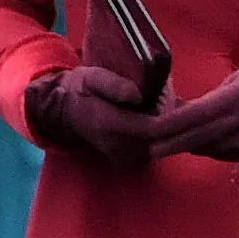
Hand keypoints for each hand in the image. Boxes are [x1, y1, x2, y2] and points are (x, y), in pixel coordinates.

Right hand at [26, 66, 174, 166]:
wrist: (65, 112)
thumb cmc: (81, 89)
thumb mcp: (92, 77)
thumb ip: (114, 85)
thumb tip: (138, 94)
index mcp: (109, 125)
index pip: (153, 128)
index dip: (171, 114)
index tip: (173, 93)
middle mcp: (118, 147)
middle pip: (162, 137)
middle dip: (170, 116)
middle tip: (163, 91)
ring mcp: (122, 157)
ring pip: (160, 144)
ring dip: (165, 125)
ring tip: (156, 100)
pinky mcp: (127, 160)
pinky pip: (153, 148)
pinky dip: (158, 133)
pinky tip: (150, 115)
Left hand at [151, 50, 238, 162]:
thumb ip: (215, 97)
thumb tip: (182, 109)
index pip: (197, 115)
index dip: (172, 125)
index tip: (152, 132)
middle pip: (203, 137)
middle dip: (175, 144)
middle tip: (151, 150)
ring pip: (216, 148)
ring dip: (194, 145)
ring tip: (175, 142)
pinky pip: (233, 153)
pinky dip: (216, 149)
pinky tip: (206, 143)